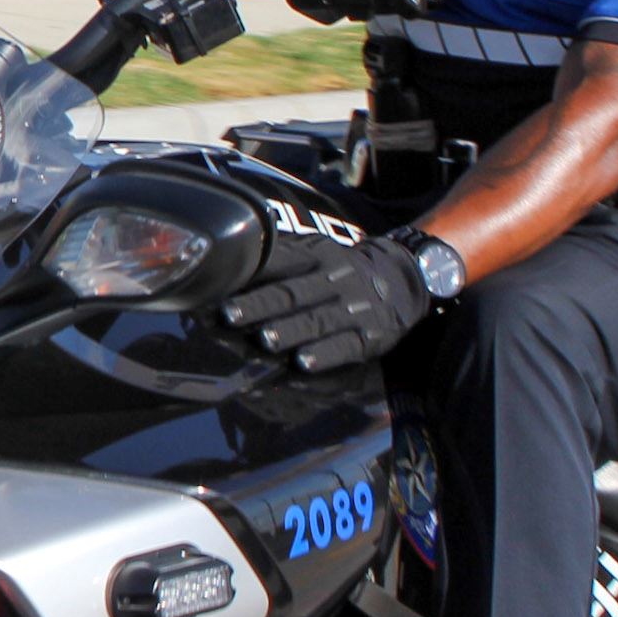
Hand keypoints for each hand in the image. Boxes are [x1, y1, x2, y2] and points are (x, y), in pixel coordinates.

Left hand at [220, 235, 432, 372]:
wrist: (403, 277)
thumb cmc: (339, 268)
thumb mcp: (314, 252)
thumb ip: (275, 259)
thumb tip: (223, 267)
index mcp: (314, 256)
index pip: (277, 263)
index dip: (246, 276)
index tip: (214, 288)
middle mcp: (333, 279)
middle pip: (292, 293)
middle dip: (259, 305)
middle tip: (229, 315)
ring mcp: (353, 308)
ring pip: (317, 320)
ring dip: (290, 331)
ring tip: (265, 340)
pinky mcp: (370, 336)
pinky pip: (346, 346)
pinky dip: (325, 355)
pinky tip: (303, 364)